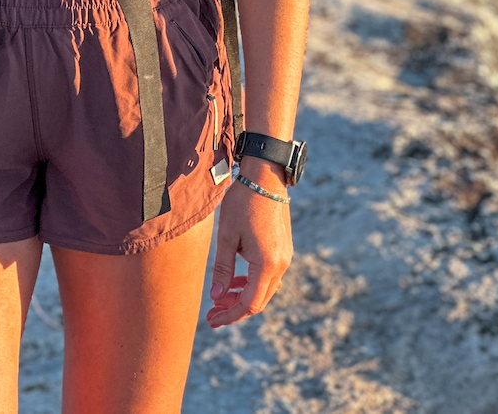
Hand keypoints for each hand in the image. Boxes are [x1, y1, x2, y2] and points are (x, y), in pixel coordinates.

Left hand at [206, 159, 291, 326]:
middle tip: (212, 312)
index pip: (249, 304)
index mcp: (267, 264)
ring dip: (244, 295)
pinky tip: (237, 279)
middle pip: (259, 300)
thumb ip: (223, 270)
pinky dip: (253, 282)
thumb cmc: (243, 202)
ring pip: (265, 288)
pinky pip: (269, 274)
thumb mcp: (226, 236)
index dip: (230, 315)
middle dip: (235, 309)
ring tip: (221, 297)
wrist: (266, 175)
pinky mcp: (284, 248)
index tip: (211, 321)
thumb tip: (217, 297)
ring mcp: (285, 256)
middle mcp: (281, 264)